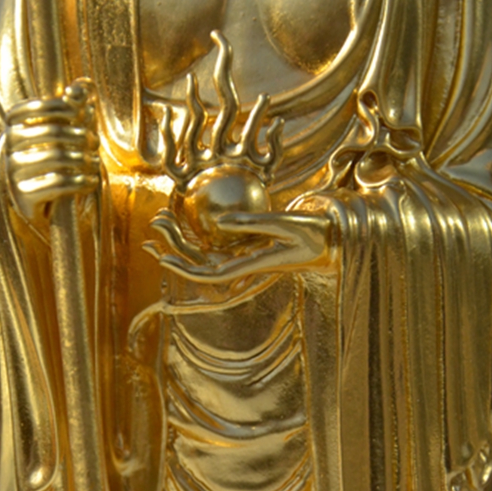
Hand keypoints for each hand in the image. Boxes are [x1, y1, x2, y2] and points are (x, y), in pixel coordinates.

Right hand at [1, 82, 98, 219]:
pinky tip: (90, 180)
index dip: (58, 106)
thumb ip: (68, 107)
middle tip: (95, 142)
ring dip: (83, 159)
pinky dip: (80, 181)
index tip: (79, 112)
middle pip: (50, 132)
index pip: (30, 109)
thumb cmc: (45, 160)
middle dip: (79, 135)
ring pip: (56, 157)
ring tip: (94, 161)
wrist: (25, 203)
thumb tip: (83, 84)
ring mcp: (12, 173)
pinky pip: (58, 183)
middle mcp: (6, 149)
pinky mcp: (23, 197)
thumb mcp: (52, 134)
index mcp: (11, 129)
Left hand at [153, 210, 334, 283]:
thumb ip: (254, 223)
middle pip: (200, 261)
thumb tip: (219, 221)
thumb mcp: (288, 223)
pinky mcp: (247, 245)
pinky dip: (197, 231)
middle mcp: (244, 263)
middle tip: (155, 222)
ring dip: (180, 237)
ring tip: (160, 216)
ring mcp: (245, 254)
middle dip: (173, 247)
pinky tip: (181, 215)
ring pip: (203, 250)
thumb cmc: (316, 231)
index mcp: (253, 265)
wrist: (335, 235)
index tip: (162, 258)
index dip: (184, 270)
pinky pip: (214, 241)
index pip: (211, 275)